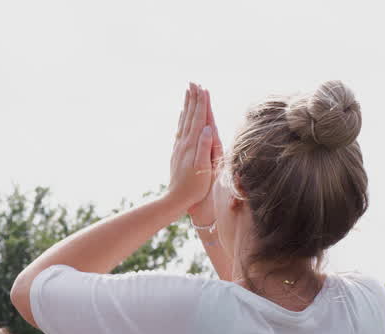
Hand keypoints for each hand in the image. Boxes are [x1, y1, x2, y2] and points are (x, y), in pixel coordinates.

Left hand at [168, 83, 222, 214]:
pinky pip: (180, 130)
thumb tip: (208, 128)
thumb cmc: (194, 188)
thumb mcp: (204, 169)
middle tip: (193, 83)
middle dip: (192, 99)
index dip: (202, 104)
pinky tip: (182, 114)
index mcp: (192, 145)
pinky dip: (182, 119)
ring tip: (187, 92)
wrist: (176, 199)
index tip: (203, 89)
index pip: (199, 119)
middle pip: (189, 116)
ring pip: (183, 121)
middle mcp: (184, 143)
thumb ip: (205, 147)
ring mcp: (179, 147)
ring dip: (186, 106)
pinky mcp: (177, 153)